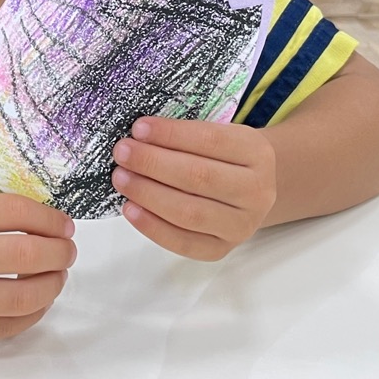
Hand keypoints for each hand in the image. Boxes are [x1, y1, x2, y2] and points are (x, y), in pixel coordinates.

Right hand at [0, 192, 76, 345]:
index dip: (51, 220)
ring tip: (55, 275)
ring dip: (52, 285)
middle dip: (59, 253)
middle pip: (25, 256)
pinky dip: (33, 312)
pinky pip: (7, 327)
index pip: (17, 214)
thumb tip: (55, 227)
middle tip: (67, 250)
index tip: (65, 225)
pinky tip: (36, 297)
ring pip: (22, 297)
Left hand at [111, 117, 276, 259]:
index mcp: (257, 153)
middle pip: (199, 177)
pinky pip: (184, 242)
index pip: (211, 140)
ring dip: (148, 194)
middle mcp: (257, 191)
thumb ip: (186, 135)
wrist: (250, 192)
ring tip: (121, 178)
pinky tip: (130, 208)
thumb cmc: (224, 158)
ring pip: (190, 212)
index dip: (171, 134)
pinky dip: (152, 226)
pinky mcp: (222, 249)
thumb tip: (139, 137)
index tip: (139, 129)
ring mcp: (242, 225)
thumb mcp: (220, 135)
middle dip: (153, 163)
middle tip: (122, 153)